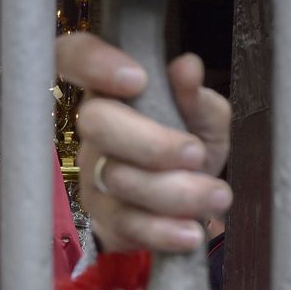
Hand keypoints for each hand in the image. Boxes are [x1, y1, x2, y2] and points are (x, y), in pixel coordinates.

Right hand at [56, 33, 231, 253]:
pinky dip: (163, 230)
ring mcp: (93, 175)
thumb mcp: (204, 118)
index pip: (73, 57)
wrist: (190, 202)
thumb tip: (187, 67)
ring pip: (118, 180)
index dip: (91, 62)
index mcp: (113, 89)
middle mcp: (93, 130)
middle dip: (150, 142)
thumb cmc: (190, 144)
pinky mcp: (104, 218)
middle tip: (195, 153)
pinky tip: (191, 232)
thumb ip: (196, 96)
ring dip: (175, 192)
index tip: (137, 78)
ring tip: (217, 195)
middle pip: (96, 124)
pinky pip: (126, 224)